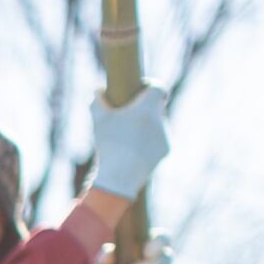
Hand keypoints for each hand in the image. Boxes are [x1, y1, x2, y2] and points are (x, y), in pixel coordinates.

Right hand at [89, 85, 170, 200]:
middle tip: (129, 117)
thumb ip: (97, 101)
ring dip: (146, 126)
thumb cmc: (108, 146)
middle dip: (145, 109)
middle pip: (156, 106)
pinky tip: (135, 149)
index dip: (150, 86)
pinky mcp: (167, 149)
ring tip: (129, 138)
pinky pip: (159, 139)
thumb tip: (98, 91)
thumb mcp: (97, 121)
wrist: (119, 176)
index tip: (141, 90)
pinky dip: (149, 141)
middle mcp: (160, 119)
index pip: (158, 88)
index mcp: (147, 108)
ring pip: (158, 123)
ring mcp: (165, 134)